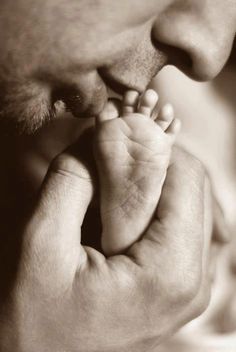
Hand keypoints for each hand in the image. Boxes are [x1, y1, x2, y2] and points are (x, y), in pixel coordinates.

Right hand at [0, 143, 219, 351]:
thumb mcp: (42, 243)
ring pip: (186, 202)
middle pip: (191, 188)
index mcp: (172, 273)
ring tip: (108, 181)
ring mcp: (190, 282)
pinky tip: (117, 206)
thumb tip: (101, 133)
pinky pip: (177, 223)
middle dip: (150, 162)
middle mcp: (195, 280)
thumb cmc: (35, 318)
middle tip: (108, 151)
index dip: (151, 145)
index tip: (115, 131)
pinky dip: (150, 203)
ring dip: (149, 181)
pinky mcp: (177, 280)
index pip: (185, 177)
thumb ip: (72, 179)